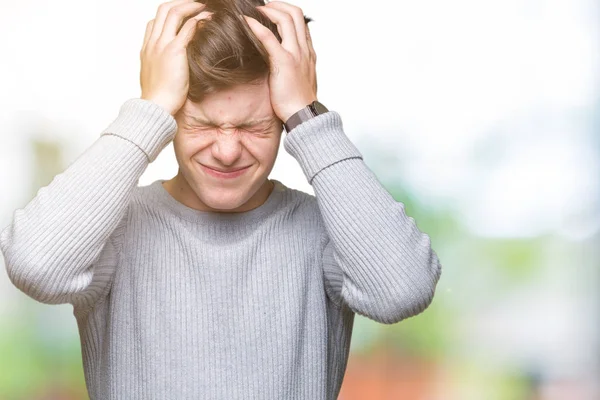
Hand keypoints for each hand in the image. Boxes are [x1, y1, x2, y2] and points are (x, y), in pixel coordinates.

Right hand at [139, 0, 212, 115]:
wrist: (155, 106)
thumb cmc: (159, 98)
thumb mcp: (157, 77)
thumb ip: (162, 65)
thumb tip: (173, 65)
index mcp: (147, 48)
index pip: (154, 21)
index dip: (169, 13)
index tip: (184, 14)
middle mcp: (153, 42)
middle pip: (164, 9)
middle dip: (181, 3)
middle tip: (197, 4)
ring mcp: (162, 45)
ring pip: (175, 12)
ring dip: (191, 6)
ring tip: (205, 5)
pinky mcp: (175, 51)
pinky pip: (188, 27)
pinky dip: (199, 19)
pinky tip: (209, 18)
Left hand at [243, 1, 317, 122]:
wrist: (303, 115)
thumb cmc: (298, 102)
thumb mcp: (300, 79)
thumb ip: (294, 66)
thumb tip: (280, 63)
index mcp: (308, 53)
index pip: (301, 23)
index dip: (286, 13)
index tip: (272, 13)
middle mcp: (304, 49)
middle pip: (296, 13)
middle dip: (278, 5)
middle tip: (263, 7)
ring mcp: (295, 54)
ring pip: (286, 18)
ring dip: (269, 10)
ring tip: (254, 10)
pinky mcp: (284, 62)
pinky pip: (269, 37)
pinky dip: (256, 26)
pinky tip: (245, 21)